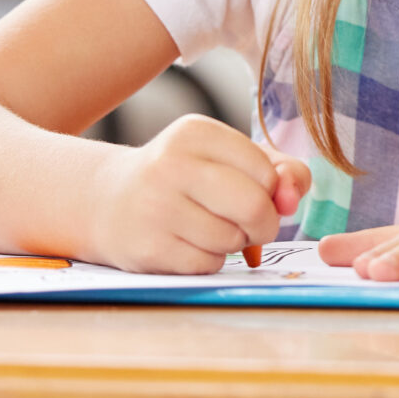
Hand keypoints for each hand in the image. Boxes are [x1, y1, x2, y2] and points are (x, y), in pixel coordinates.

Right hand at [89, 115, 309, 273]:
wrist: (108, 201)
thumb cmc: (183, 179)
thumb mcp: (225, 158)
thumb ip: (279, 170)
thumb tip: (291, 199)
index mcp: (195, 133)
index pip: (266, 171)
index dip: (270, 192)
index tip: (250, 192)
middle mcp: (171, 165)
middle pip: (254, 207)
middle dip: (263, 224)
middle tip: (248, 224)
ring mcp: (156, 208)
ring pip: (233, 240)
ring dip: (233, 244)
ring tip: (207, 228)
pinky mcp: (149, 248)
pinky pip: (209, 264)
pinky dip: (210, 260)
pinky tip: (188, 244)